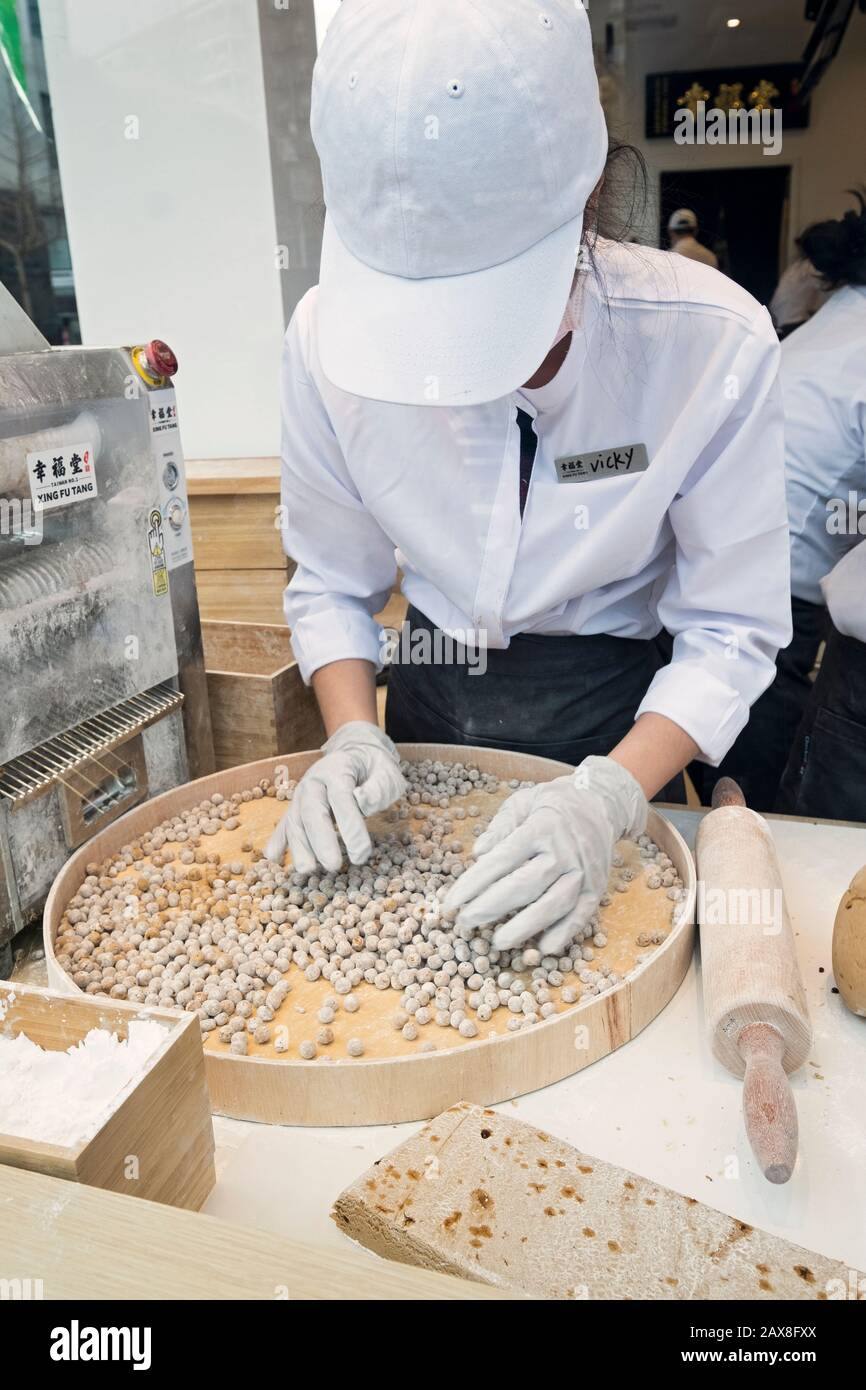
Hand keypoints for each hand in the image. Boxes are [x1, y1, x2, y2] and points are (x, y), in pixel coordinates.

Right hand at [263, 722, 405, 873]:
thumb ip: (378, 787)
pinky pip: (283, 824)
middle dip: (321, 840)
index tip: (362, 854)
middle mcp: (314, 781)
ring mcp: (301, 794)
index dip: (350, 826)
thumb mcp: (387, 772)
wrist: (354, 753)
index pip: (341, 798)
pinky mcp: (295, 807)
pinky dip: (277, 841)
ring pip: (295, 820)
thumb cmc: (373, 767)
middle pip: (312, 810)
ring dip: (299, 846)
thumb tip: (363, 801)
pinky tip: (273, 858)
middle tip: (333, 866)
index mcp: (337, 769)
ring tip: (307, 870)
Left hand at [442, 756, 646, 954]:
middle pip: (526, 884)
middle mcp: (564, 851)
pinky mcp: (597, 886)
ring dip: (525, 926)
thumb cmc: (552, 804)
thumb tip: (477, 853)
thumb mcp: (522, 802)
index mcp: (540, 828)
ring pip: (554, 903)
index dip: (474, 883)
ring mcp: (583, 870)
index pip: (502, 860)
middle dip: (492, 907)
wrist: (601, 802)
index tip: (451, 902)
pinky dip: (565, 933)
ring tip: (498, 942)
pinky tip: (543, 948)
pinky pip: (582, 914)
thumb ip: (500, 827)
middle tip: (465, 923)